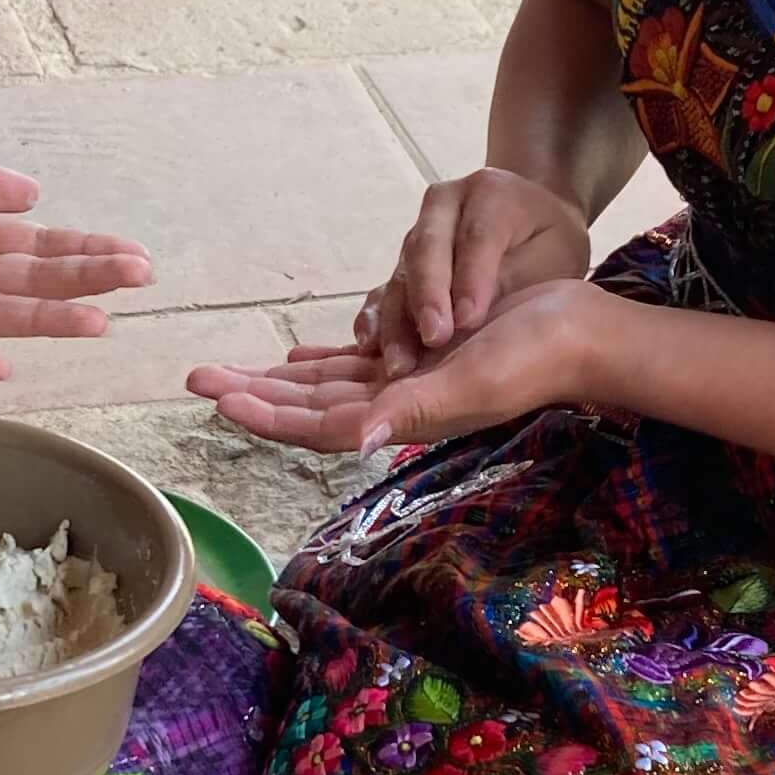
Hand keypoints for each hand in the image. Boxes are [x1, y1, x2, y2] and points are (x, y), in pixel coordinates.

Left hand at [189, 277, 620, 454]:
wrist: (580, 335)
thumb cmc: (532, 359)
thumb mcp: (468, 382)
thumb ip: (410, 411)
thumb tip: (356, 439)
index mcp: (402, 418)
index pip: (316, 424)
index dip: (265, 413)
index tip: (217, 396)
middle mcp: (395, 407)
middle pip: (306, 407)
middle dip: (251, 394)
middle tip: (194, 376)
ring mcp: (405, 383)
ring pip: (323, 386)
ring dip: (274, 380)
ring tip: (224, 369)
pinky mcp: (419, 356)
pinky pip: (355, 364)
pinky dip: (321, 361)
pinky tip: (295, 355)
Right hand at [356, 168, 593, 371]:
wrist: (533, 223)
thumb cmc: (549, 241)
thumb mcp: (553, 255)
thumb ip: (515, 279)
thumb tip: (469, 318)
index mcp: (490, 193)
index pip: (476, 236)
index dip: (470, 279)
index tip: (471, 322)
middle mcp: (445, 204)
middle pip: (427, 248)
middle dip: (427, 297)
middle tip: (434, 339)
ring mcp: (418, 232)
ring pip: (402, 273)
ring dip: (398, 321)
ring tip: (400, 362)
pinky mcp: (403, 264)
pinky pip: (385, 291)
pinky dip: (375, 320)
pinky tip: (368, 347)